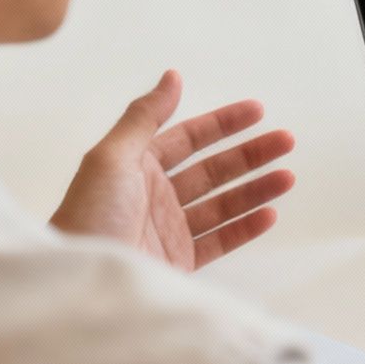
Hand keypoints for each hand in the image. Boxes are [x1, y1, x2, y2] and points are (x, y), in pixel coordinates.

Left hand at [50, 70, 293, 270]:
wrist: (77, 287)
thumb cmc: (89, 217)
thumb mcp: (111, 158)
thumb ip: (144, 116)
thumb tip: (171, 76)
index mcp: (135, 167)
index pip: (188, 138)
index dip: (223, 123)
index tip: (258, 111)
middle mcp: (154, 196)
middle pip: (212, 170)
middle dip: (250, 154)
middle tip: (285, 141)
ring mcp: (168, 231)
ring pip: (222, 204)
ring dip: (256, 189)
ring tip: (287, 178)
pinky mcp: (177, 263)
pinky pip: (219, 241)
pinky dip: (246, 228)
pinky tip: (268, 214)